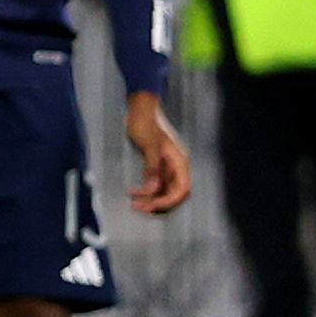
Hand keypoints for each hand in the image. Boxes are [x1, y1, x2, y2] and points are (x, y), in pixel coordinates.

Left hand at [123, 91, 191, 216]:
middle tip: (140, 208)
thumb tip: (154, 188)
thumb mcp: (148, 144)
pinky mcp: (157, 164)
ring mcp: (167, 165)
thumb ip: (151, 166)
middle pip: (174, 193)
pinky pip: (155, 183)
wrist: (140, 108)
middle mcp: (176, 165)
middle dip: (158, 203)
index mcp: (179, 161)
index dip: (168, 200)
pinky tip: (133, 192)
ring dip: (151, 199)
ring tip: (135, 204)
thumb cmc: (145, 122)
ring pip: (164, 190)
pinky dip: (146, 190)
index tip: (151, 205)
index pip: (182, 188)